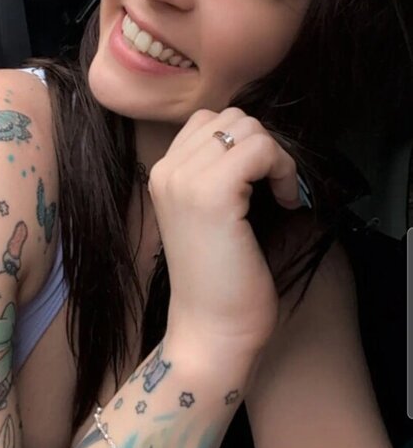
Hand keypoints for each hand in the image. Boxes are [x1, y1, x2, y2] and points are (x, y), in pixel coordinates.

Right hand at [148, 107, 303, 358]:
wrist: (210, 331)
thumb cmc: (221, 282)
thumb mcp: (212, 214)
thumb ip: (220, 174)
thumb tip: (257, 139)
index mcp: (162, 174)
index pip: (209, 121)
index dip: (245, 144)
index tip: (260, 183)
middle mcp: (166, 171)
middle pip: (230, 117)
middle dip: (263, 146)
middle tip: (274, 187)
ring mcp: (185, 180)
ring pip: (248, 127)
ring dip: (276, 157)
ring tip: (280, 195)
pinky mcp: (212, 195)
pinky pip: (262, 148)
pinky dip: (284, 170)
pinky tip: (285, 201)